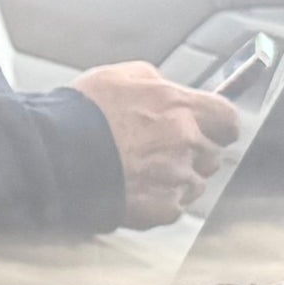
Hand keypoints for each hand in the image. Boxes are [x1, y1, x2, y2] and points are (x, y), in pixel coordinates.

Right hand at [73, 62, 240, 226]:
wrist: (55, 154)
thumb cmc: (82, 113)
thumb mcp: (117, 76)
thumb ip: (153, 79)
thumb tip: (167, 85)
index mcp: (180, 106)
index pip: (228, 119)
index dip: (219, 125)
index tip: (210, 129)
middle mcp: (186, 142)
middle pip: (212, 154)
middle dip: (193, 153)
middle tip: (162, 152)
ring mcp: (177, 177)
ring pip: (196, 183)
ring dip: (177, 179)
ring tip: (143, 173)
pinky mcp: (163, 208)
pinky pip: (175, 207)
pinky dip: (159, 201)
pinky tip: (135, 191)